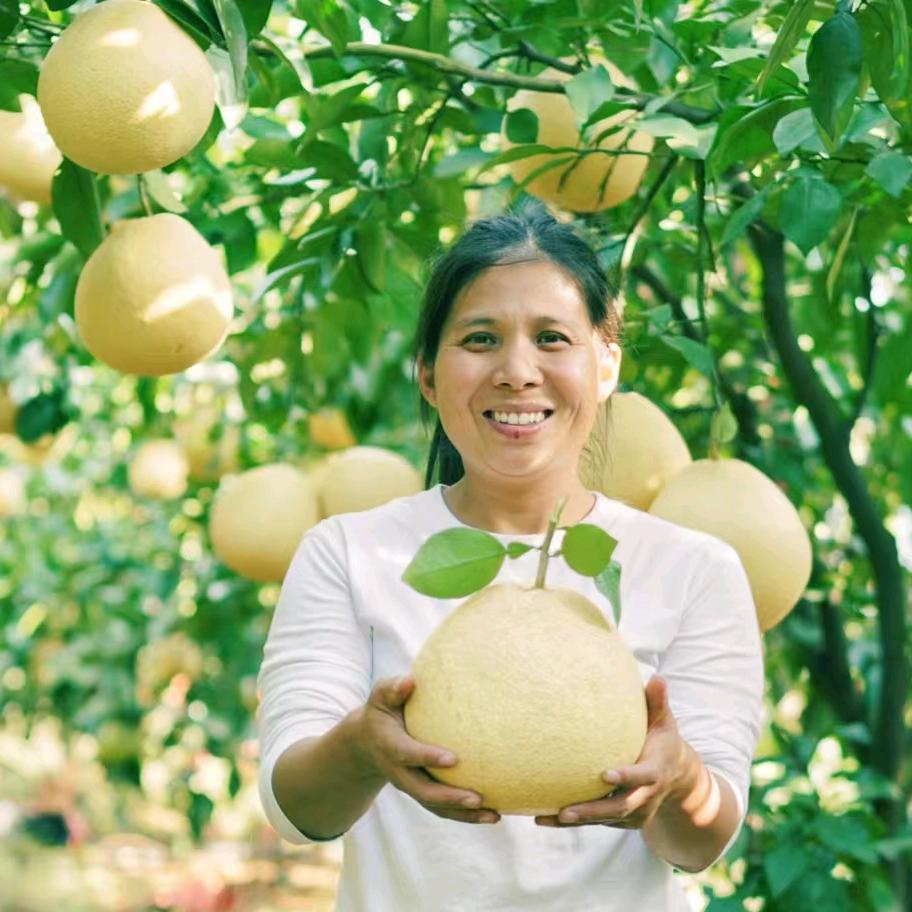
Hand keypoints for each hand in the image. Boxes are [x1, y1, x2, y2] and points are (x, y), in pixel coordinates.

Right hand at [353, 675, 500, 824]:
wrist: (367, 741)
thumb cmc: (382, 710)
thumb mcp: (381, 695)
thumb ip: (394, 688)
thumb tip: (411, 680)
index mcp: (389, 746)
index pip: (408, 754)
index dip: (428, 758)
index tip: (453, 759)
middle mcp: (399, 772)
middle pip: (423, 791)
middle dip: (450, 797)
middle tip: (477, 798)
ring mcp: (410, 786)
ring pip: (436, 806)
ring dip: (464, 814)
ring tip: (494, 815)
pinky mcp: (422, 792)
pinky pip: (443, 809)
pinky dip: (466, 815)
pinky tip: (493, 814)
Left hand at [534, 675, 692, 829]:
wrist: (677, 776)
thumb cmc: (663, 739)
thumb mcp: (664, 722)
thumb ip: (657, 702)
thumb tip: (656, 677)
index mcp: (656, 771)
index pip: (643, 776)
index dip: (626, 776)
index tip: (605, 774)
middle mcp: (646, 797)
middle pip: (619, 807)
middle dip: (592, 811)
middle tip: (565, 811)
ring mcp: (635, 813)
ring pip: (604, 819)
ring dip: (576, 820)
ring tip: (544, 819)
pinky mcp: (622, 820)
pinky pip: (597, 822)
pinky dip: (573, 822)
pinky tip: (544, 818)